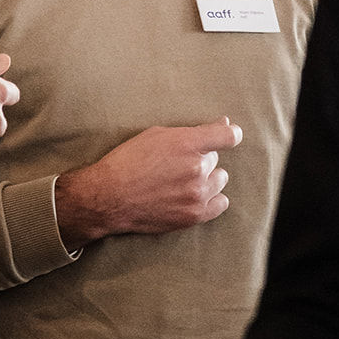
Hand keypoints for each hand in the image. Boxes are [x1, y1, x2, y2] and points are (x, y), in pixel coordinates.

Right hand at [54, 116, 241, 245]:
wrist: (109, 197)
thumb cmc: (128, 161)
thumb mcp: (156, 135)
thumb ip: (192, 131)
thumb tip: (224, 123)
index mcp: (187, 143)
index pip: (228, 136)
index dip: (229, 133)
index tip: (227, 135)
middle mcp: (196, 168)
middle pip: (215, 159)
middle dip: (200, 159)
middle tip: (176, 164)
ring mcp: (197, 194)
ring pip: (219, 180)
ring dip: (206, 178)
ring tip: (181, 181)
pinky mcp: (194, 215)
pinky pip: (220, 203)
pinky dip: (210, 199)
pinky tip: (194, 195)